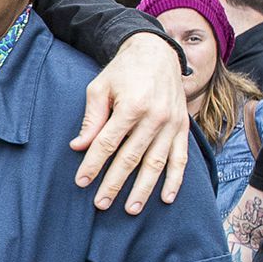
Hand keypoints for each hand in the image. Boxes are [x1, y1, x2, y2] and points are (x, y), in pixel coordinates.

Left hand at [72, 32, 189, 213]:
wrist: (157, 52)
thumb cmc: (122, 72)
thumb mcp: (99, 88)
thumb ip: (91, 119)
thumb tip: (79, 147)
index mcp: (132, 106)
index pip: (108, 143)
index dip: (93, 164)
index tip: (81, 182)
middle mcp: (156, 117)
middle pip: (131, 158)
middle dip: (114, 183)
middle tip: (100, 204)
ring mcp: (173, 123)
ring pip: (156, 163)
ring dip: (143, 189)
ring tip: (129, 209)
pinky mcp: (183, 126)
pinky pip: (181, 158)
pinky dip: (175, 180)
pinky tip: (166, 198)